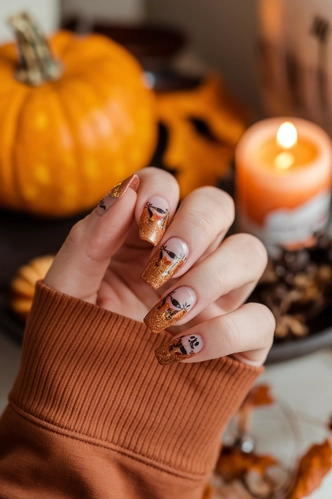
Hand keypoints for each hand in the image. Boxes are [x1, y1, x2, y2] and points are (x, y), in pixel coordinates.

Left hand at [44, 168, 274, 366]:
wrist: (89, 413)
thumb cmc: (75, 345)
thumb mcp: (67, 289)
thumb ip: (90, 237)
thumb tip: (128, 191)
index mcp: (142, 240)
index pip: (167, 186)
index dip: (162, 192)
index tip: (145, 227)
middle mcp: (184, 260)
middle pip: (218, 206)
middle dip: (196, 227)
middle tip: (161, 267)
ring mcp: (214, 298)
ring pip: (250, 253)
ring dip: (213, 274)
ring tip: (169, 310)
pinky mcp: (236, 340)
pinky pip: (260, 319)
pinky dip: (224, 332)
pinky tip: (181, 350)